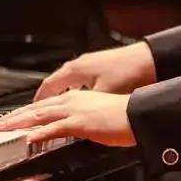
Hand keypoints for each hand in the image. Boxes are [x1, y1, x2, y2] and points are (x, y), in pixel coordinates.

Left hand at [0, 90, 136, 146]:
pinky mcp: (80, 123)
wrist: (138, 114)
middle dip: (14, 117)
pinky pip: (55, 128)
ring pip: (39, 116)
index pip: (43, 104)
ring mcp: (75, 111)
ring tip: (3, 129)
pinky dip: (39, 133)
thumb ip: (80, 122)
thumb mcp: (96, 116)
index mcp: (75, 98)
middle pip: (35, 108)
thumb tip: (70, 130)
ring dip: (18, 123)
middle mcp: (72, 100)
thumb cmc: (123, 116)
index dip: (25, 112)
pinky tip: (28, 138)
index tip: (11, 119)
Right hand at [34, 42, 156, 101]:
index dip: (37, 102)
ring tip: (57, 107)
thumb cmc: (127, 74)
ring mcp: (90, 64)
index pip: (47, 87)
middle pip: (54, 83)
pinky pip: (79, 80)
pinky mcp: (101, 66)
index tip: (31, 113)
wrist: (150, 60)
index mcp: (74, 71)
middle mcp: (79, 65)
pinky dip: (73, 90)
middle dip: (45, 98)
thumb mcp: (102, 96)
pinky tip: (80, 100)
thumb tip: (71, 119)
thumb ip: (84, 108)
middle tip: (38, 112)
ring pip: (67, 81)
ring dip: (60, 94)